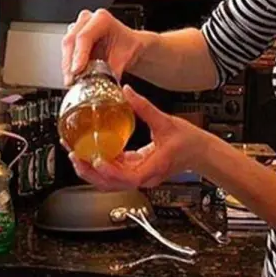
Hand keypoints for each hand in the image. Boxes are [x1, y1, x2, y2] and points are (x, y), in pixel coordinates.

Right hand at [61, 9, 144, 85]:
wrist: (128, 46)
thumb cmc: (128, 46)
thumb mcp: (124, 58)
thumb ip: (113, 70)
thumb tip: (105, 83)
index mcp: (102, 19)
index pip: (85, 36)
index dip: (79, 55)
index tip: (77, 70)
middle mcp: (87, 20)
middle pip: (71, 41)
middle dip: (69, 63)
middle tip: (71, 79)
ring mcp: (78, 27)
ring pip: (66, 47)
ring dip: (67, 65)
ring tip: (71, 81)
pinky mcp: (73, 37)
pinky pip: (66, 51)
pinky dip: (68, 65)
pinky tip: (72, 76)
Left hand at [67, 86, 208, 190]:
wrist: (200, 152)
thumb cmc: (189, 143)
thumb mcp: (166, 121)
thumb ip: (144, 107)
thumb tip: (127, 92)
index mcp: (153, 167)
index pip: (128, 178)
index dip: (109, 172)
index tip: (96, 160)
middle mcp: (145, 176)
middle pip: (111, 184)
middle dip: (90, 172)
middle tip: (75, 154)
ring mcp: (140, 176)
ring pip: (110, 182)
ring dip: (92, 170)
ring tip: (77, 154)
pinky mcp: (138, 171)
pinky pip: (115, 174)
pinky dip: (102, 166)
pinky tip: (94, 152)